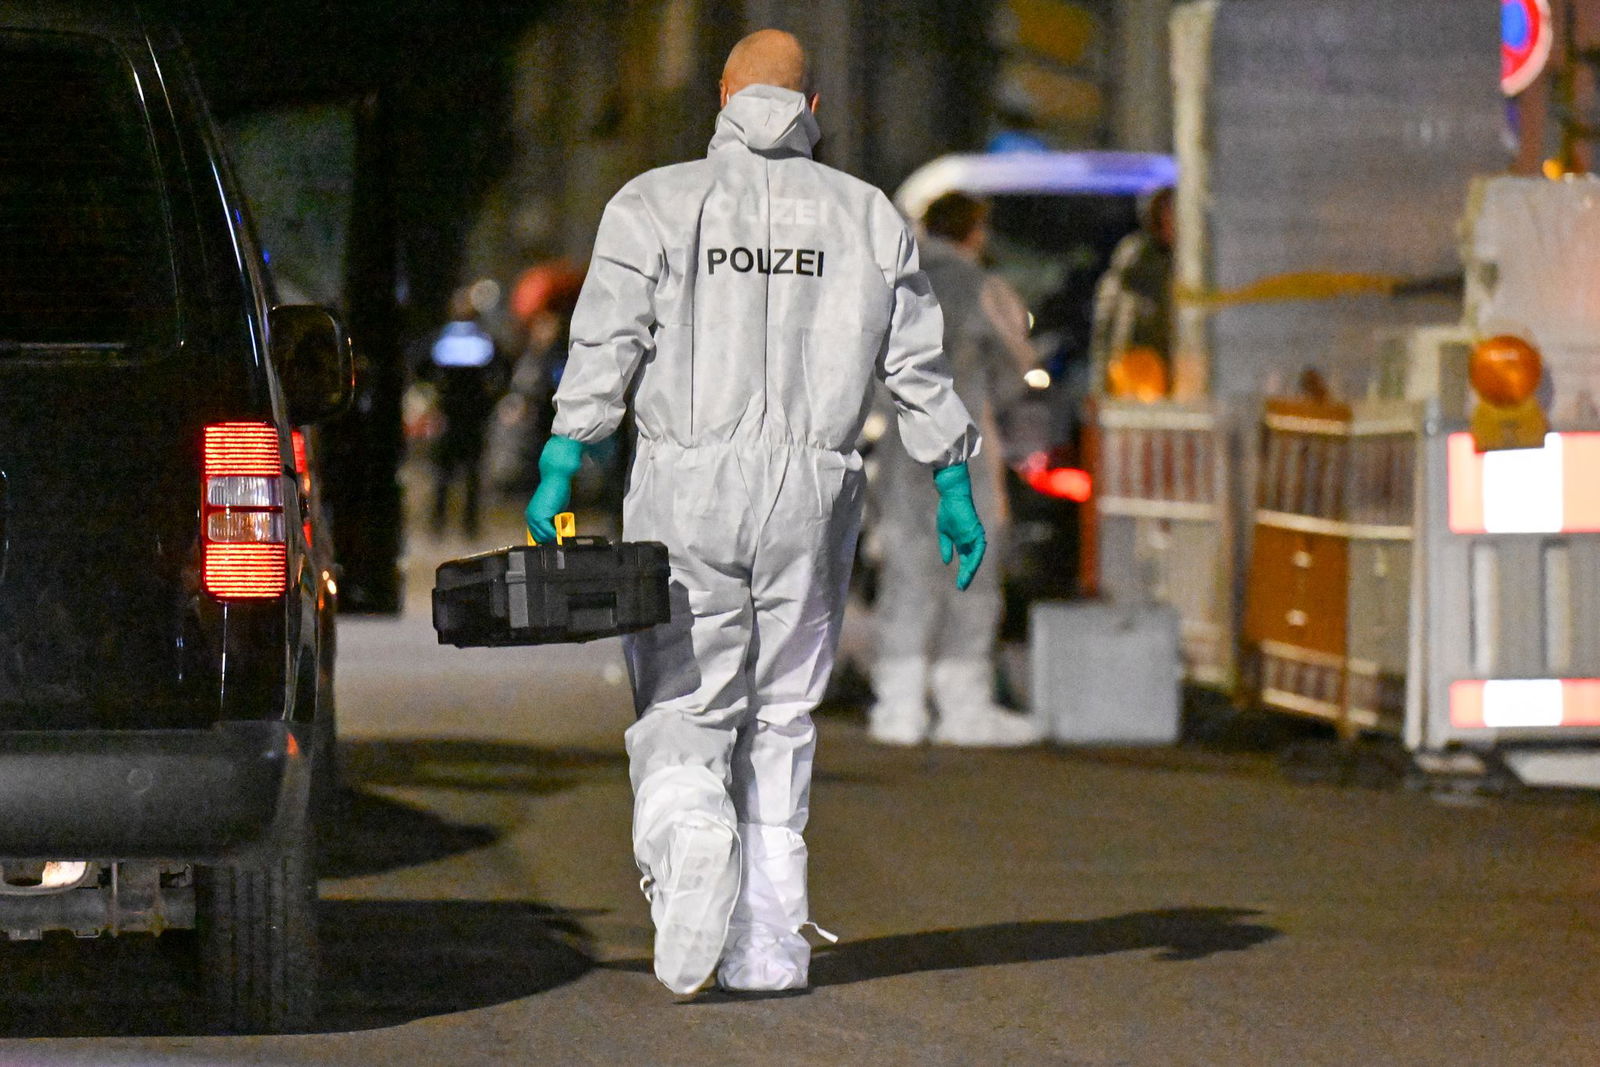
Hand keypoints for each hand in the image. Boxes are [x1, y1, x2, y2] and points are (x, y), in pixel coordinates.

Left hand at [524, 436, 585, 542]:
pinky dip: (555, 534)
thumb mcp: (555, 510)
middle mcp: (530, 517)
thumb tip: (557, 531)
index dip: (546, 539)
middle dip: (550, 539)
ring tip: (562, 532)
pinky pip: (548, 532)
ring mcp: (534, 518)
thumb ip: (553, 521)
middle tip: (561, 536)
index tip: (555, 541)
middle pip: (539, 538)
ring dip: (553, 537)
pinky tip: (561, 531)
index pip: (536, 535)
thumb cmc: (556, 491)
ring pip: (544, 537)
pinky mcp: (540, 517)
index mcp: (532, 515)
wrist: (555, 479)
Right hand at [933, 462, 986, 590]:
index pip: (966, 560)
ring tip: (964, 581)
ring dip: (971, 570)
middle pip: (971, 562)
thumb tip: (947, 562)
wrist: (952, 496)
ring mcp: (974, 537)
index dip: (963, 572)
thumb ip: (946, 547)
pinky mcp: (976, 532)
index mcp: (964, 541)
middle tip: (961, 588)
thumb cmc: (948, 511)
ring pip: (975, 558)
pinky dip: (974, 559)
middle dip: (966, 575)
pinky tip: (969, 569)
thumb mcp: (944, 533)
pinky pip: (977, 549)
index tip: (959, 585)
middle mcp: (971, 541)